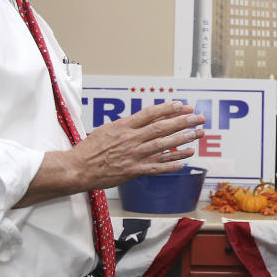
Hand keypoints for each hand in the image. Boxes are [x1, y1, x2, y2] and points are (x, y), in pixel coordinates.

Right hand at [72, 101, 205, 189]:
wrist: (78, 168)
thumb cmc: (90, 149)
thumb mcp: (106, 129)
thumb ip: (126, 125)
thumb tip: (142, 120)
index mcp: (123, 126)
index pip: (150, 114)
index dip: (167, 109)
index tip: (182, 105)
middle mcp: (131, 139)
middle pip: (161, 128)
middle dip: (182, 121)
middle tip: (198, 118)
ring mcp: (134, 155)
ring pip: (163, 146)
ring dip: (183, 139)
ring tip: (198, 134)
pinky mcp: (134, 171)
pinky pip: (157, 167)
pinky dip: (172, 163)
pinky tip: (185, 159)